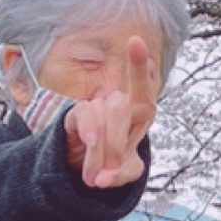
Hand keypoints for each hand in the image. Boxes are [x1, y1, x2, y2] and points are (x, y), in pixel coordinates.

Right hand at [64, 35, 158, 188]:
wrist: (86, 167)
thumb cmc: (115, 161)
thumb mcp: (125, 171)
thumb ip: (123, 175)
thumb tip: (106, 180)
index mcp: (140, 112)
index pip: (143, 86)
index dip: (138, 65)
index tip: (134, 41)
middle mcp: (120, 103)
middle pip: (121, 107)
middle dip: (116, 143)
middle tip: (109, 173)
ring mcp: (98, 106)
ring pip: (102, 116)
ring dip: (101, 149)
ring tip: (95, 176)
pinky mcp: (77, 114)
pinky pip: (84, 115)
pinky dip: (89, 132)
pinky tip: (89, 145)